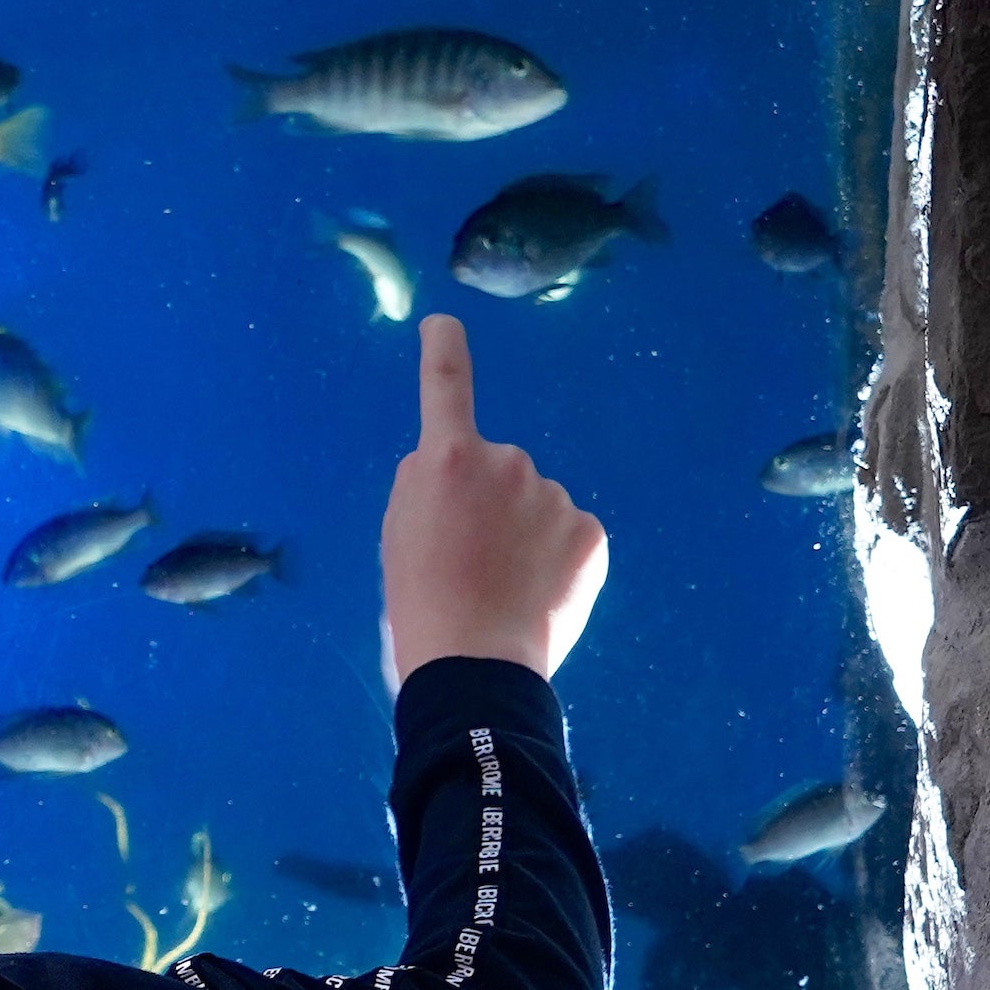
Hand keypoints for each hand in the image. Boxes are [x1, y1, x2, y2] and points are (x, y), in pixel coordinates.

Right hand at [379, 315, 607, 682]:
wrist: (475, 666)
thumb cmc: (420, 601)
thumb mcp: (399, 531)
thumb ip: (426, 485)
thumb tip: (453, 469)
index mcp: (448, 459)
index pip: (444, 386)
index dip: (443, 350)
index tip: (444, 324)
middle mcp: (508, 461)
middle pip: (497, 470)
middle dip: (489, 503)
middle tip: (468, 561)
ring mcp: (556, 496)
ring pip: (536, 505)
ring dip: (524, 534)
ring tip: (502, 588)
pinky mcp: (590, 534)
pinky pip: (568, 535)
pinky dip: (555, 560)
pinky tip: (536, 595)